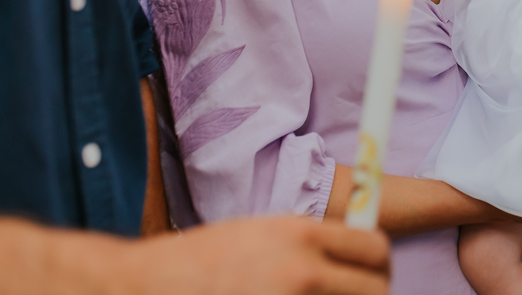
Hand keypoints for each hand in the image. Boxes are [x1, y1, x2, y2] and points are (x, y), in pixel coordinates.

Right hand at [125, 216, 388, 294]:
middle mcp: (302, 271)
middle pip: (376, 290)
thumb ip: (309, 242)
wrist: (143, 289)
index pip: (375, 247)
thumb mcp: (258, 233)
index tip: (372, 270)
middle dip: (370, 294)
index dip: (378, 262)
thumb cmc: (198, 263)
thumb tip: (359, 249)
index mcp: (299, 235)